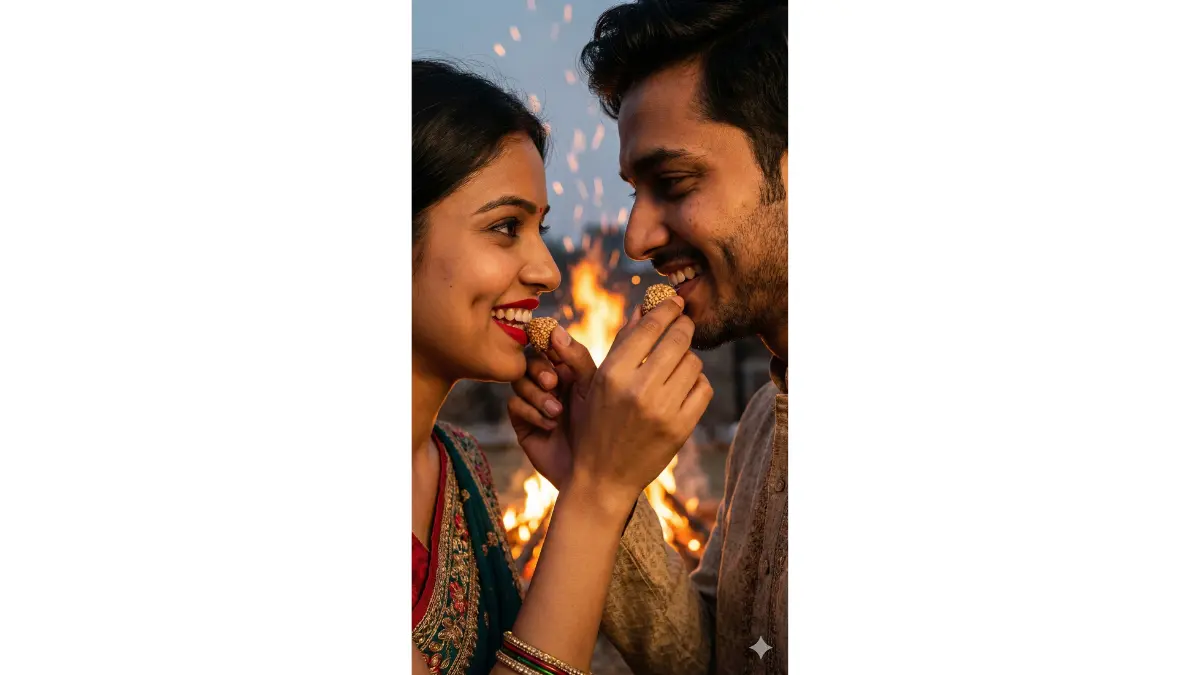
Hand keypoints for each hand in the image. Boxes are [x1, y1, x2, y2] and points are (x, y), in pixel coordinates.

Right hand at [507, 327, 596, 487]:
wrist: (597, 473)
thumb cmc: (604, 428)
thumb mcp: (593, 387)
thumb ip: (577, 357)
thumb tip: (556, 328)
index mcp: (568, 368)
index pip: (549, 344)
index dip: (547, 343)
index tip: (553, 349)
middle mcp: (548, 381)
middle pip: (529, 358)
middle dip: (540, 369)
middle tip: (554, 383)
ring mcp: (533, 401)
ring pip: (518, 380)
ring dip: (537, 394)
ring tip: (558, 411)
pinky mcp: (522, 422)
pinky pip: (513, 405)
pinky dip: (532, 413)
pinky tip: (550, 426)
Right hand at [565, 296, 712, 514]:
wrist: (604, 477)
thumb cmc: (596, 423)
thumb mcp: (597, 382)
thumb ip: (621, 344)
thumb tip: (644, 308)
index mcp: (612, 374)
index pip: (649, 327)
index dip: (666, 309)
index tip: (674, 302)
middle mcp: (637, 390)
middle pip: (677, 339)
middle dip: (684, 326)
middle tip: (684, 323)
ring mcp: (662, 411)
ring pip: (693, 363)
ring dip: (688, 358)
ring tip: (677, 364)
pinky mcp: (681, 428)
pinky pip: (703, 388)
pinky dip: (696, 383)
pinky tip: (683, 387)